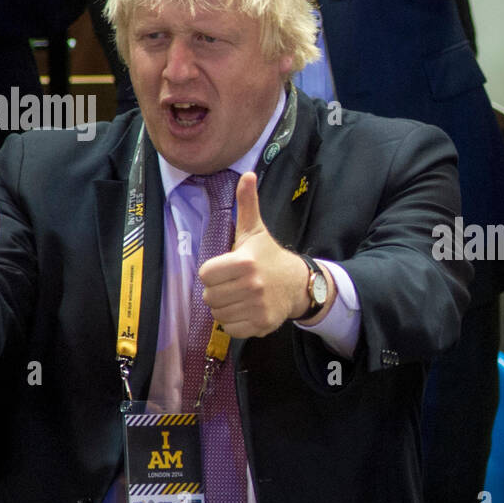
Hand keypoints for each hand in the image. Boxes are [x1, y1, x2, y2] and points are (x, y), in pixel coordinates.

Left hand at [199, 172, 327, 336]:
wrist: (298, 284)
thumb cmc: (269, 257)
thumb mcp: (255, 231)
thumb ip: (247, 204)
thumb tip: (247, 174)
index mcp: (244, 262)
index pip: (205, 275)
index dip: (213, 272)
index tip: (227, 269)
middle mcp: (251, 285)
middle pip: (210, 296)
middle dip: (218, 291)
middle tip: (233, 284)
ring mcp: (256, 306)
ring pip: (218, 313)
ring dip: (225, 307)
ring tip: (239, 296)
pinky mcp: (261, 324)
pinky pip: (231, 328)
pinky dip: (235, 322)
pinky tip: (245, 309)